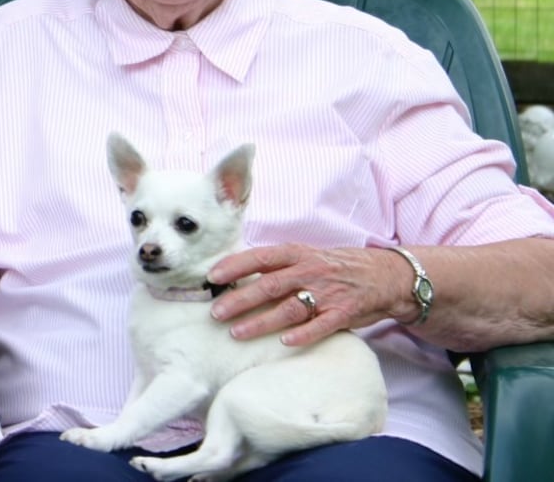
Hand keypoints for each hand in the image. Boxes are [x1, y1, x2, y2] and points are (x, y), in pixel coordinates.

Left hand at [207, 244, 409, 345]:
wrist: (385, 275)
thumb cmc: (336, 267)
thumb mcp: (307, 257)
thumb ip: (278, 265)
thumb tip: (239, 274)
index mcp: (298, 254)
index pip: (260, 257)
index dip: (235, 266)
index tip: (212, 276)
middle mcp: (310, 271)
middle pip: (268, 286)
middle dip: (240, 300)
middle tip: (216, 313)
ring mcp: (327, 293)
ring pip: (288, 309)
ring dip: (261, 322)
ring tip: (236, 333)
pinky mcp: (344, 313)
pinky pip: (321, 326)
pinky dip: (302, 334)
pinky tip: (284, 342)